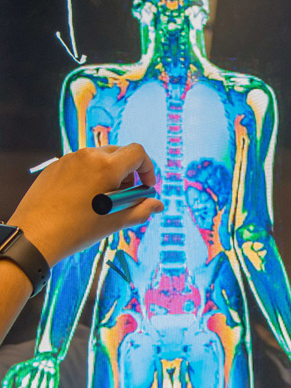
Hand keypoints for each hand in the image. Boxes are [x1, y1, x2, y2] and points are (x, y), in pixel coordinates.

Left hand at [7, 144, 163, 266]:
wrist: (35, 235)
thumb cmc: (77, 230)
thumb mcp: (115, 222)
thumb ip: (141, 210)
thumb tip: (158, 205)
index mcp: (106, 167)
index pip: (138, 152)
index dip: (148, 168)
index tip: (146, 186)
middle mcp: (88, 156)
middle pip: (119, 153)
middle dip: (129, 172)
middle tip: (126, 195)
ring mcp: (69, 159)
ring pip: (100, 158)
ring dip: (110, 173)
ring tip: (104, 199)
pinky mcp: (56, 166)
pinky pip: (81, 164)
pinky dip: (91, 176)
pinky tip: (84, 199)